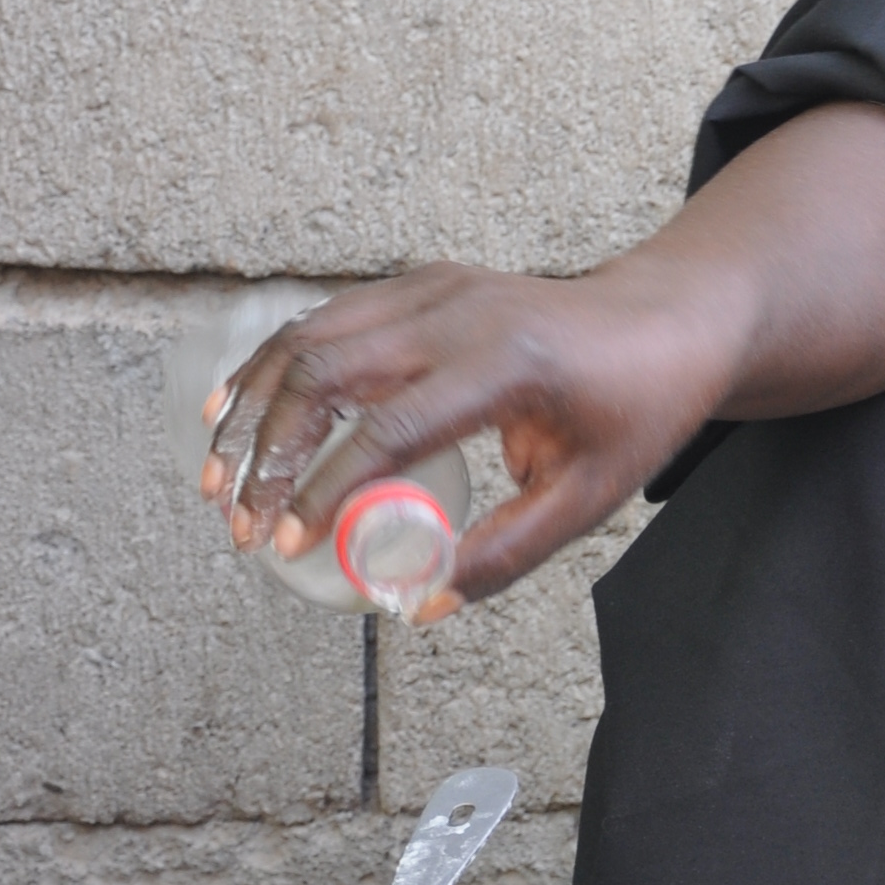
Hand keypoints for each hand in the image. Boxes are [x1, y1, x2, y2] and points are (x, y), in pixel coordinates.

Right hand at [199, 100, 884, 611]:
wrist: (669, 317)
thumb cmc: (636, 409)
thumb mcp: (591, 496)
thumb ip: (506, 552)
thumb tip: (415, 602)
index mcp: (505, 363)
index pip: (387, 429)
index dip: (326, 489)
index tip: (284, 542)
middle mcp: (459, 310)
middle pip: (324, 371)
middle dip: (267, 451)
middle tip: (238, 522)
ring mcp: (434, 286)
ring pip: (310, 336)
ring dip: (253, 407)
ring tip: (215, 477)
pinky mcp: (420, 282)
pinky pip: (328, 321)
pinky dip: (274, 367)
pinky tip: (237, 413)